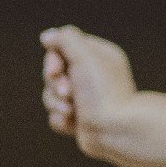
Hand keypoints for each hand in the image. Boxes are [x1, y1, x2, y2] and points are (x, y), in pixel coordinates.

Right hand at [40, 24, 138, 157]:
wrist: (117, 131)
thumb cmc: (103, 92)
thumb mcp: (85, 56)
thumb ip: (65, 39)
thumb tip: (48, 36)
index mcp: (99, 57)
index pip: (64, 48)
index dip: (54, 59)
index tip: (56, 71)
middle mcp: (93, 76)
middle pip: (54, 73)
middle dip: (55, 84)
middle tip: (68, 93)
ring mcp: (86, 99)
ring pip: (52, 95)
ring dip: (56, 103)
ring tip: (72, 111)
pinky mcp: (81, 120)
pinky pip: (56, 116)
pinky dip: (62, 120)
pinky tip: (74, 123)